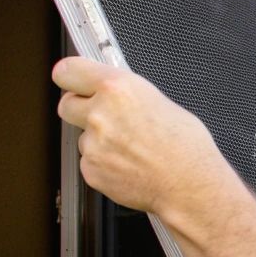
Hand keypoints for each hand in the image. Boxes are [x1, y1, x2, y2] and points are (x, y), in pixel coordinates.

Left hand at [53, 56, 232, 219]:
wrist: (189, 185)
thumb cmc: (185, 146)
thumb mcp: (160, 101)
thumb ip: (127, 95)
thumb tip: (114, 94)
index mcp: (118, 89)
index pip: (68, 71)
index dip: (70, 76)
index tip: (72, 79)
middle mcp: (99, 114)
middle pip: (66, 104)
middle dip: (80, 109)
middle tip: (102, 116)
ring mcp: (92, 145)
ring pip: (82, 137)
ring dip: (98, 141)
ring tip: (130, 149)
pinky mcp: (91, 170)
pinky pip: (89, 162)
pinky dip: (104, 164)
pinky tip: (128, 165)